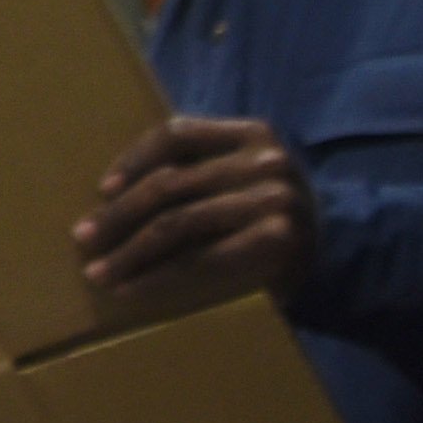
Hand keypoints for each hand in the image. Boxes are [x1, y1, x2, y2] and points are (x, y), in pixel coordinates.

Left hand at [78, 112, 311, 302]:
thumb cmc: (273, 214)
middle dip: (118, 215)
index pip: (177, 134)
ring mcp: (272, 201)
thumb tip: (113, 190)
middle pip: (170, 184)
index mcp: (253, 134)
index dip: (133, 160)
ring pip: (177, 224)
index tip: (103, 189)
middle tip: (84, 238)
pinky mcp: (274, 241)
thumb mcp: (246, 174)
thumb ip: (202, 166)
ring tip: (97, 271)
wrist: (338, 255)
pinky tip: (129, 289)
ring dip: (128, 251)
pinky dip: (156, 277)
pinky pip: (198, 260)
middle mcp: (264, 161)